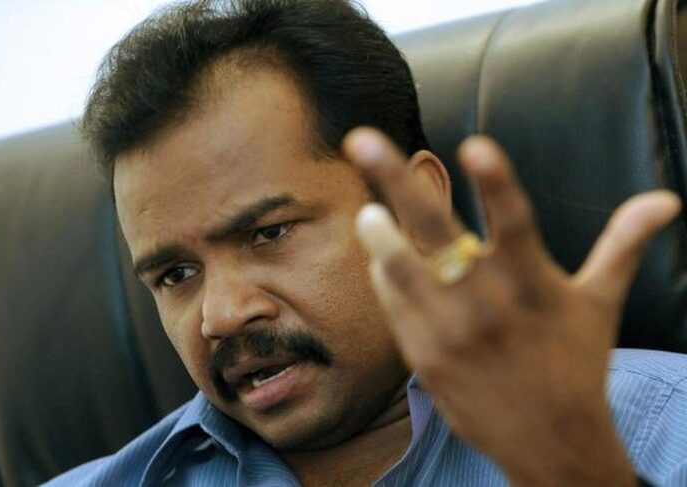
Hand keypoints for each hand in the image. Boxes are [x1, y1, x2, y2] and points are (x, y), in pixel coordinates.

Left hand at [342, 128, 680, 485]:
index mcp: (533, 282)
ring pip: (401, 270)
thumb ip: (621, 245)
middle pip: (437, 231)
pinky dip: (386, 278)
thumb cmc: (575, 363)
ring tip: (367, 213)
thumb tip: (668, 200)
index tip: (474, 145)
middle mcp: (488, 303)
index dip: (496, 182)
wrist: (550, 443)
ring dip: (379, 237)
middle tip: (362, 141)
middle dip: (397, 182)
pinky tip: (381, 256)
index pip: (515, 220)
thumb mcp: (599, 302)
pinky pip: (395, 306)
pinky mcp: (425, 356)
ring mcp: (450, 331)